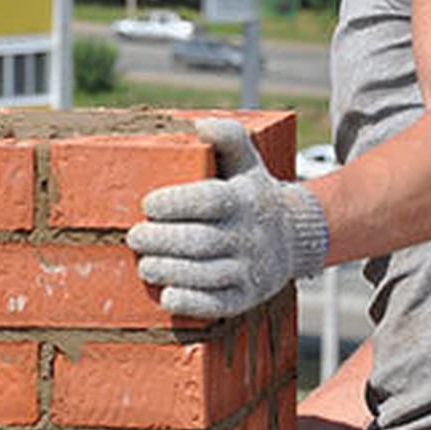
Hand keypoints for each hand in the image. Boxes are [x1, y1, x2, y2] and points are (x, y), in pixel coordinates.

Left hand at [126, 117, 328, 317]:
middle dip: (161, 240)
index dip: (175, 203)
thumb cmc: (253, 194)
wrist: (296, 236)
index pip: (209, 200)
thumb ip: (227, 136)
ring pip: (206, 274)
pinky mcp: (248, 296)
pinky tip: (167, 295)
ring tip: (144, 265)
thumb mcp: (246, 160)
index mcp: (245, 199)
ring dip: (170, 271)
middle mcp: (250, 235)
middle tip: (134, 237)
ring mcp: (252, 269)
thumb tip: (201, 125)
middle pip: (201, 241)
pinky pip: (219, 305)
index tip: (147, 205)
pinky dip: (191, 302)